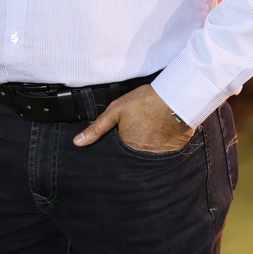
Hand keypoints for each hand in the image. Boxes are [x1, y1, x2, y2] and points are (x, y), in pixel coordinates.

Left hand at [73, 84, 194, 151]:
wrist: (174, 98)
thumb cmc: (145, 101)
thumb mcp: (116, 110)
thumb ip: (97, 128)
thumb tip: (77, 143)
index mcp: (126, 146)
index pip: (119, 150)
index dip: (121, 141)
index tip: (126, 132)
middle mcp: (141, 154)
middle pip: (133, 153)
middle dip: (135, 144)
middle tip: (142, 128)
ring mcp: (158, 155)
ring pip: (149, 153)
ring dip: (149, 144)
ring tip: (153, 128)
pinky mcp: (172, 152)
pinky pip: (164, 152)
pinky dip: (163, 144)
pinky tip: (164, 132)